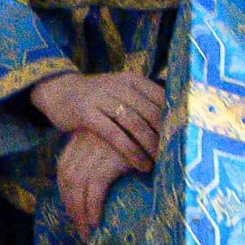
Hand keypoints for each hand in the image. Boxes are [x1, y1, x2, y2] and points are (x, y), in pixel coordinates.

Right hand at [32, 67, 166, 167]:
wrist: (59, 91)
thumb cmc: (98, 98)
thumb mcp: (121, 92)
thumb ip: (143, 103)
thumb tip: (176, 124)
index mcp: (131, 79)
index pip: (162, 98)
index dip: (174, 120)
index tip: (184, 139)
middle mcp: (118, 85)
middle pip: (151, 112)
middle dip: (165, 136)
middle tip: (176, 156)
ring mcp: (101, 97)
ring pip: (135, 124)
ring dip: (151, 146)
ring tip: (161, 164)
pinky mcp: (86, 112)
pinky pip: (114, 134)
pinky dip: (131, 151)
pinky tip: (140, 165)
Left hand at [57, 130, 138, 239]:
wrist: (163, 125)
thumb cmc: (144, 137)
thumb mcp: (116, 142)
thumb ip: (102, 155)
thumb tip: (93, 186)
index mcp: (84, 135)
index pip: (64, 167)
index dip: (65, 191)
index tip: (73, 211)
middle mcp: (87, 140)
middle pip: (68, 177)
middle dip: (71, 205)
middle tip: (80, 229)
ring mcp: (99, 148)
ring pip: (78, 185)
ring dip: (80, 212)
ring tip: (87, 232)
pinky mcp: (113, 158)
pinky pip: (96, 187)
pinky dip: (93, 206)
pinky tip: (96, 222)